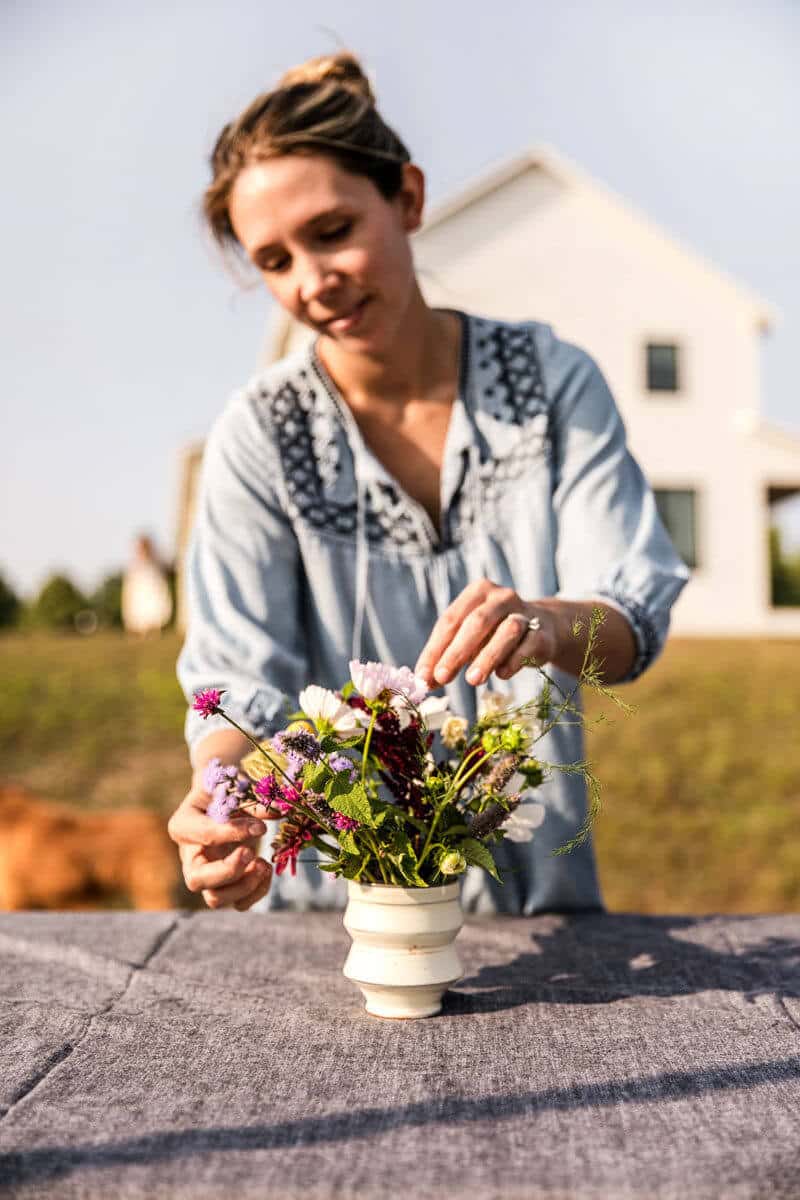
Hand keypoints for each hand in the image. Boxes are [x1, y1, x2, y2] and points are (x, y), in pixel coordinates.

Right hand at [167, 784, 272, 910]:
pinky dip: (257, 893)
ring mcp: (207, 874)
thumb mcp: (234, 782)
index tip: (261, 827)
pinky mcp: (226, 885)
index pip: (203, 835)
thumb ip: (252, 795)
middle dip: (228, 871)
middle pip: (196, 880)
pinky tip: (267, 870)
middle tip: (250, 853)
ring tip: (264, 863)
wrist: (228, 797)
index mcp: (183, 825)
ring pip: (215, 900)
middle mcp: (189, 855)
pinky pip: (239, 903)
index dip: (233, 833)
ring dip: (244, 886)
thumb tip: (277, 812)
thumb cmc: (227, 786)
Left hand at [414, 579, 558, 687]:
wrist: (543, 628)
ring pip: (506, 632)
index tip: (422, 676)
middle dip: (456, 652)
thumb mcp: (468, 639)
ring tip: (472, 680)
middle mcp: (501, 597)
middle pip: (476, 622)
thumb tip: (424, 682)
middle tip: (442, 677)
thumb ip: (446, 656)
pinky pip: (528, 647)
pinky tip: (502, 674)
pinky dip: (513, 661)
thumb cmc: (495, 633)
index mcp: (477, 592)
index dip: (435, 649)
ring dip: (487, 657)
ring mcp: (524, 613)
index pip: (450, 620)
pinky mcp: (542, 634)